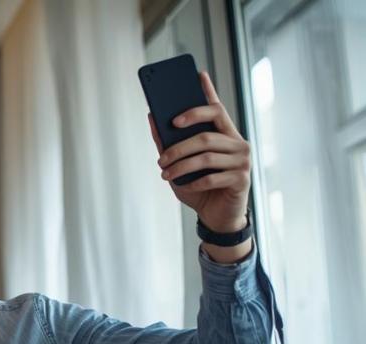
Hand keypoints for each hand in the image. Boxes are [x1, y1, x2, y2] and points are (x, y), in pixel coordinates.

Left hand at [149, 70, 250, 234]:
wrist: (216, 216)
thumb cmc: (199, 187)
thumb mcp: (179, 164)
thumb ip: (168, 142)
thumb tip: (152, 117)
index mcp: (224, 134)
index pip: (216, 107)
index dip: (207, 91)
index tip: (196, 76)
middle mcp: (237, 143)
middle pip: (206, 133)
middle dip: (179, 144)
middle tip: (160, 157)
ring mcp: (242, 160)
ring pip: (206, 156)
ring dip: (181, 166)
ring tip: (165, 174)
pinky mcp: (241, 179)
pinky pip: (212, 177)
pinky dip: (193, 183)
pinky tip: (184, 186)